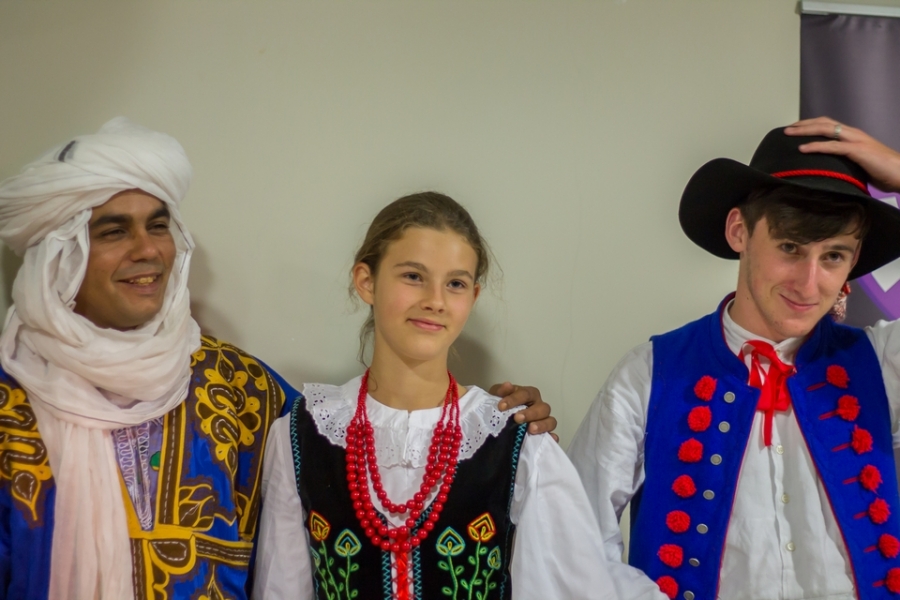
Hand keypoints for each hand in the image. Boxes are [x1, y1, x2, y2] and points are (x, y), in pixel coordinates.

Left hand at [490, 382, 557, 440]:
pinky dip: (552, 437)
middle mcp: (539, 406)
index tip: (501, 406)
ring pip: (550, 421)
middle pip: (542, 408)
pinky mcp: (544, 434)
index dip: (514, 399)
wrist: (498, 420)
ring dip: (542, 425)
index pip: (526, 394)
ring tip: (530, 430)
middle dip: (530, 413)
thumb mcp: (497, 396)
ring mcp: (543, 420)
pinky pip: (552, 436)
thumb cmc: (502, 406)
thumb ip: (500, 391)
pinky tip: (550, 439)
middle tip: (517, 419)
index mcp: (529, 394)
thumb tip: (507, 385)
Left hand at [785, 116, 899, 191]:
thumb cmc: (883, 171)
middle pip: (824, 123)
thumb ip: (845, 161)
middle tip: (786, 129)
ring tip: (788, 134)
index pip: (829, 124)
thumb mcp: (859, 164)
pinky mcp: (858, 150)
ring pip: (826, 129)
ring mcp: (856, 140)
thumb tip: (828, 169)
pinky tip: (802, 149)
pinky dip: (816, 146)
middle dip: (803, 124)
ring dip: (805, 131)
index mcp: (853, 135)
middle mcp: (854, 133)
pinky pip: (833, 146)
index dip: (811, 124)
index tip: (795, 128)